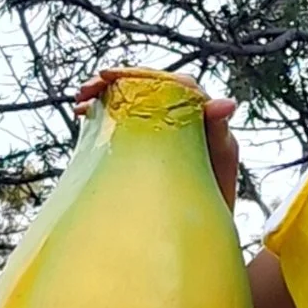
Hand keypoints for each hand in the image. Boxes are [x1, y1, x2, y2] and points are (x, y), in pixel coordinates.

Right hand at [72, 67, 239, 209]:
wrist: (201, 231)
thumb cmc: (217, 202)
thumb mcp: (218, 167)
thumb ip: (219, 135)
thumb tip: (226, 102)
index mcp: (204, 116)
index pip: (172, 83)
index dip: (142, 75)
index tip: (110, 76)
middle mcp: (184, 117)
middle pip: (148, 86)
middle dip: (115, 82)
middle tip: (86, 90)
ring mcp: (164, 129)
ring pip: (133, 100)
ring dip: (106, 95)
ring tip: (80, 103)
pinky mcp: (149, 143)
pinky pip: (126, 119)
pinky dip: (105, 114)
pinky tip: (84, 116)